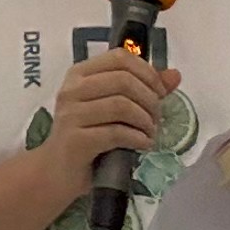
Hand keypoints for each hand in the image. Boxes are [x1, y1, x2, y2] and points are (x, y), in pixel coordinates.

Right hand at [41, 47, 175, 210]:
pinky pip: (116, 133)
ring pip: (121, 105)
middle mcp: (72, 89)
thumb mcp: (111, 109)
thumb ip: (142, 89)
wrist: (54, 171)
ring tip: (150, 132)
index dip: (147, 72)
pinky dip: (137, 138)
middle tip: (157, 117)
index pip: (120, 58)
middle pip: (123, 80)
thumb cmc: (85, 136)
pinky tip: (143, 144)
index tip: (160, 92)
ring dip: (145, 120)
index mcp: (80, 74)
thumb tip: (175, 75)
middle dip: (150, 99)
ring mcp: (71, 115)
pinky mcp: (76, 140)